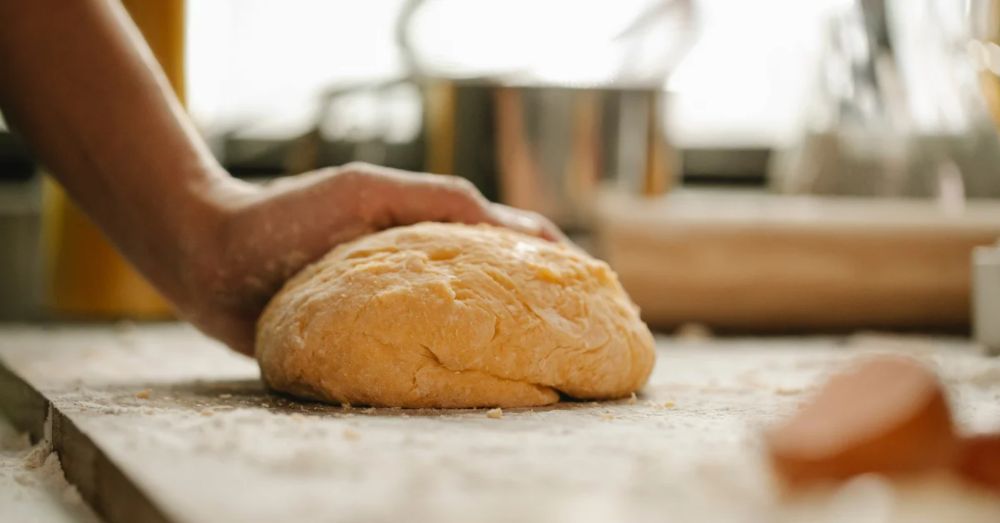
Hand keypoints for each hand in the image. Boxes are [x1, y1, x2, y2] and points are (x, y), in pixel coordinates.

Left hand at [181, 162, 565, 355]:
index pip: (510, 241)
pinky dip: (456, 373)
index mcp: (429, 227)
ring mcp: (396, 306)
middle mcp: (420, 267)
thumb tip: (516, 229)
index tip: (596, 289)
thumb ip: (436, 200)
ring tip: (549, 371)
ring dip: (508, 346)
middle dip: (545, 309)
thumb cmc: (286, 214)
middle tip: (587, 342)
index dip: (556, 262)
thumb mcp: (366, 192)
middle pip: (499, 288)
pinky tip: (478, 389)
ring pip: (466, 329)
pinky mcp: (367, 343)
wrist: (209, 258)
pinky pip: (422, 362)